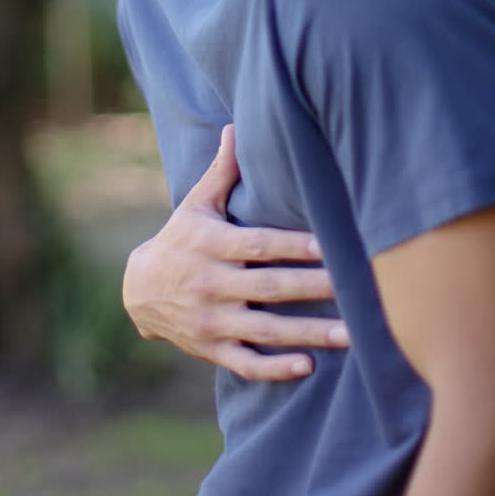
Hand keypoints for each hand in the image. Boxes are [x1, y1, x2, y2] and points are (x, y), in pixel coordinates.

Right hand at [122, 124, 348, 379]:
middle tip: (356, 288)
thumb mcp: (196, 204)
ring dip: (308, 334)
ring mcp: (210, 320)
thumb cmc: (180, 238)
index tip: (329, 244)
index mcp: (210, 244)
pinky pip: (246, 364)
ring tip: (352, 335)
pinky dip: (275, 369)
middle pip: (268, 287)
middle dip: (313, 288)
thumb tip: (236, 127)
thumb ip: (222, 172)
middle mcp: (210, 283)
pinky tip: (308, 367)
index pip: (258, 245)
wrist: (138, 290)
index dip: (293, 245)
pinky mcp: (211, 349)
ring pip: (264, 330)